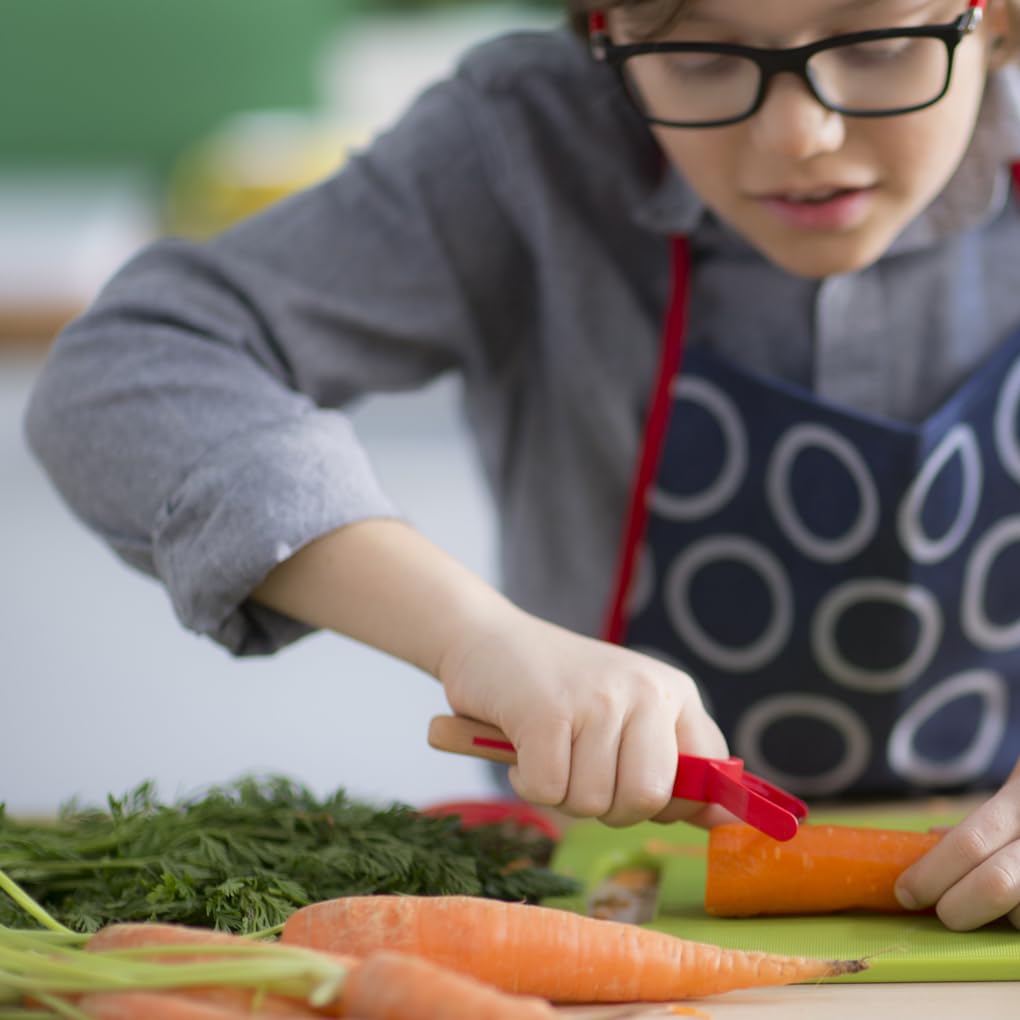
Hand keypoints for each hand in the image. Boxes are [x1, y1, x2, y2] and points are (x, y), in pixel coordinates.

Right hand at [437, 603, 729, 828]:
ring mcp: (597, 699)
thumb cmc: (560, 688)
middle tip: (582, 772)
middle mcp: (645, 690)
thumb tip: (725, 821)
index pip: (709, 773)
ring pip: (592, 802)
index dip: (673, 802)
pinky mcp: (547, 713)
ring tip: (549, 749)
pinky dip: (527, 783)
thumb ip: (675, 764)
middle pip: (647, 798)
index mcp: (674, 692)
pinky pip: (547, 792)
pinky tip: (523, 748)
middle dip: (609, 806)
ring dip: (561, 792)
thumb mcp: (628, 713)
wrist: (487, 638)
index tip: (634, 789)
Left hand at [894, 760, 1019, 929]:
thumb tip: (931, 842)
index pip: (969, 843)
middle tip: (941, 911)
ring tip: (997, 899)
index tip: (906, 891)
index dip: (932, 874)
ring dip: (1003, 916)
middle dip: (957, 907)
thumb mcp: (1019, 787)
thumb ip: (986, 818)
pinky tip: (1019, 905)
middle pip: (996, 885)